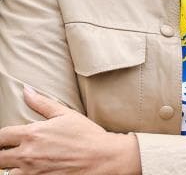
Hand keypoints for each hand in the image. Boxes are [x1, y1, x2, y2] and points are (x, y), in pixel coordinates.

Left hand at [0, 87, 140, 174]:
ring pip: (6, 173)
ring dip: (11, 169)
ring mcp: (32, 172)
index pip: (1, 136)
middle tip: (10, 153)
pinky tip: (31, 171)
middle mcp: (28, 154)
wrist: (103, 157)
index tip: (6, 139)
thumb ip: (42, 103)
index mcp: (33, 134)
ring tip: (21, 164)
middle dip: (2, 154)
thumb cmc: (86, 135)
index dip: (1, 138)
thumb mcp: (66, 114)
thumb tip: (26, 90)